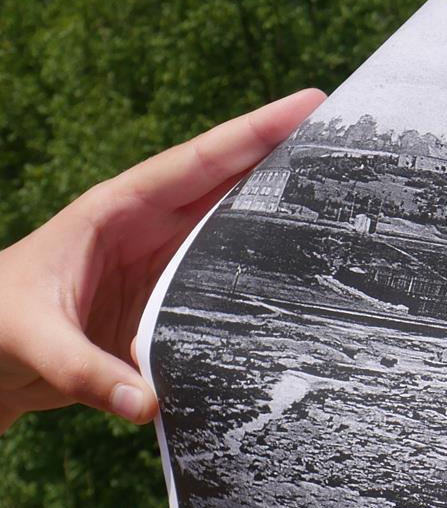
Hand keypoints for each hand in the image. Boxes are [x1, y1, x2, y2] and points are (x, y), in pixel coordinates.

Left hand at [0, 89, 325, 432]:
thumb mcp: (30, 342)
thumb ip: (85, 371)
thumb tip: (146, 403)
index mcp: (116, 212)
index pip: (197, 162)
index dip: (255, 131)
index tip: (311, 104)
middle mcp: (147, 229)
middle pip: (230, 181)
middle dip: (287, 153)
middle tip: (353, 132)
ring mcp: (162, 263)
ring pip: (236, 224)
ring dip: (285, 208)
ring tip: (348, 190)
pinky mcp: (170, 301)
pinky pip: (229, 276)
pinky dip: (269, 268)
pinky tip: (310, 269)